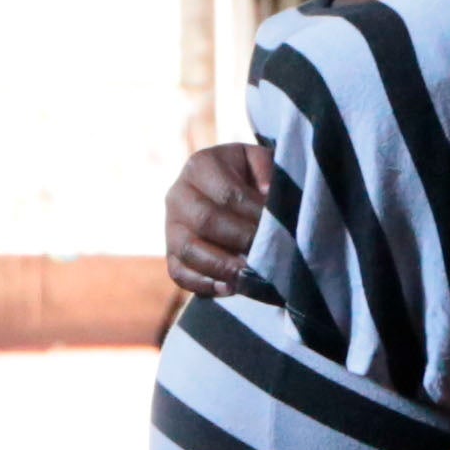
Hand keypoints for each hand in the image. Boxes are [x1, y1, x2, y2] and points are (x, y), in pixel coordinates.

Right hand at [164, 140, 268, 296]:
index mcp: (200, 166)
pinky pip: (178, 273)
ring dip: (221, 266)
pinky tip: (229, 289)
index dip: (254, 215)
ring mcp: (170, 225)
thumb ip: (267, 171)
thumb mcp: (258, 161)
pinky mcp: (170, 252)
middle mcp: (178, 194)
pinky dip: (203, 284)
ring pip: (188, 249)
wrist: (221, 185)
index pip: (228, 194)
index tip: (280, 229)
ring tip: (248, 276)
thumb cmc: (246, 174)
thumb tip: (267, 198)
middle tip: (267, 255)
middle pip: (206, 221)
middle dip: (240, 241)